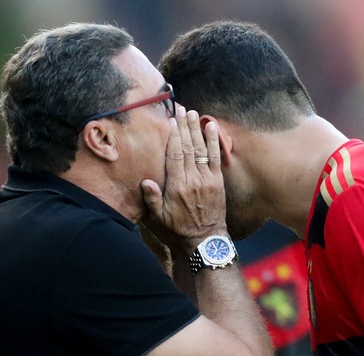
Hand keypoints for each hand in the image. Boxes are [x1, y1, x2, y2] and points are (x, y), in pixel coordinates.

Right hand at [140, 107, 224, 253]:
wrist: (205, 239)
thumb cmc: (178, 228)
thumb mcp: (159, 218)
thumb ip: (151, 199)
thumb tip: (145, 181)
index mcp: (176, 186)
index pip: (174, 155)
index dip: (173, 136)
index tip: (170, 120)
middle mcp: (192, 180)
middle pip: (187, 147)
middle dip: (184, 126)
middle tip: (181, 108)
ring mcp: (206, 179)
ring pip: (201, 149)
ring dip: (197, 129)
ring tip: (193, 112)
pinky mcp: (217, 181)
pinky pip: (215, 157)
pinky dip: (213, 141)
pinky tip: (211, 126)